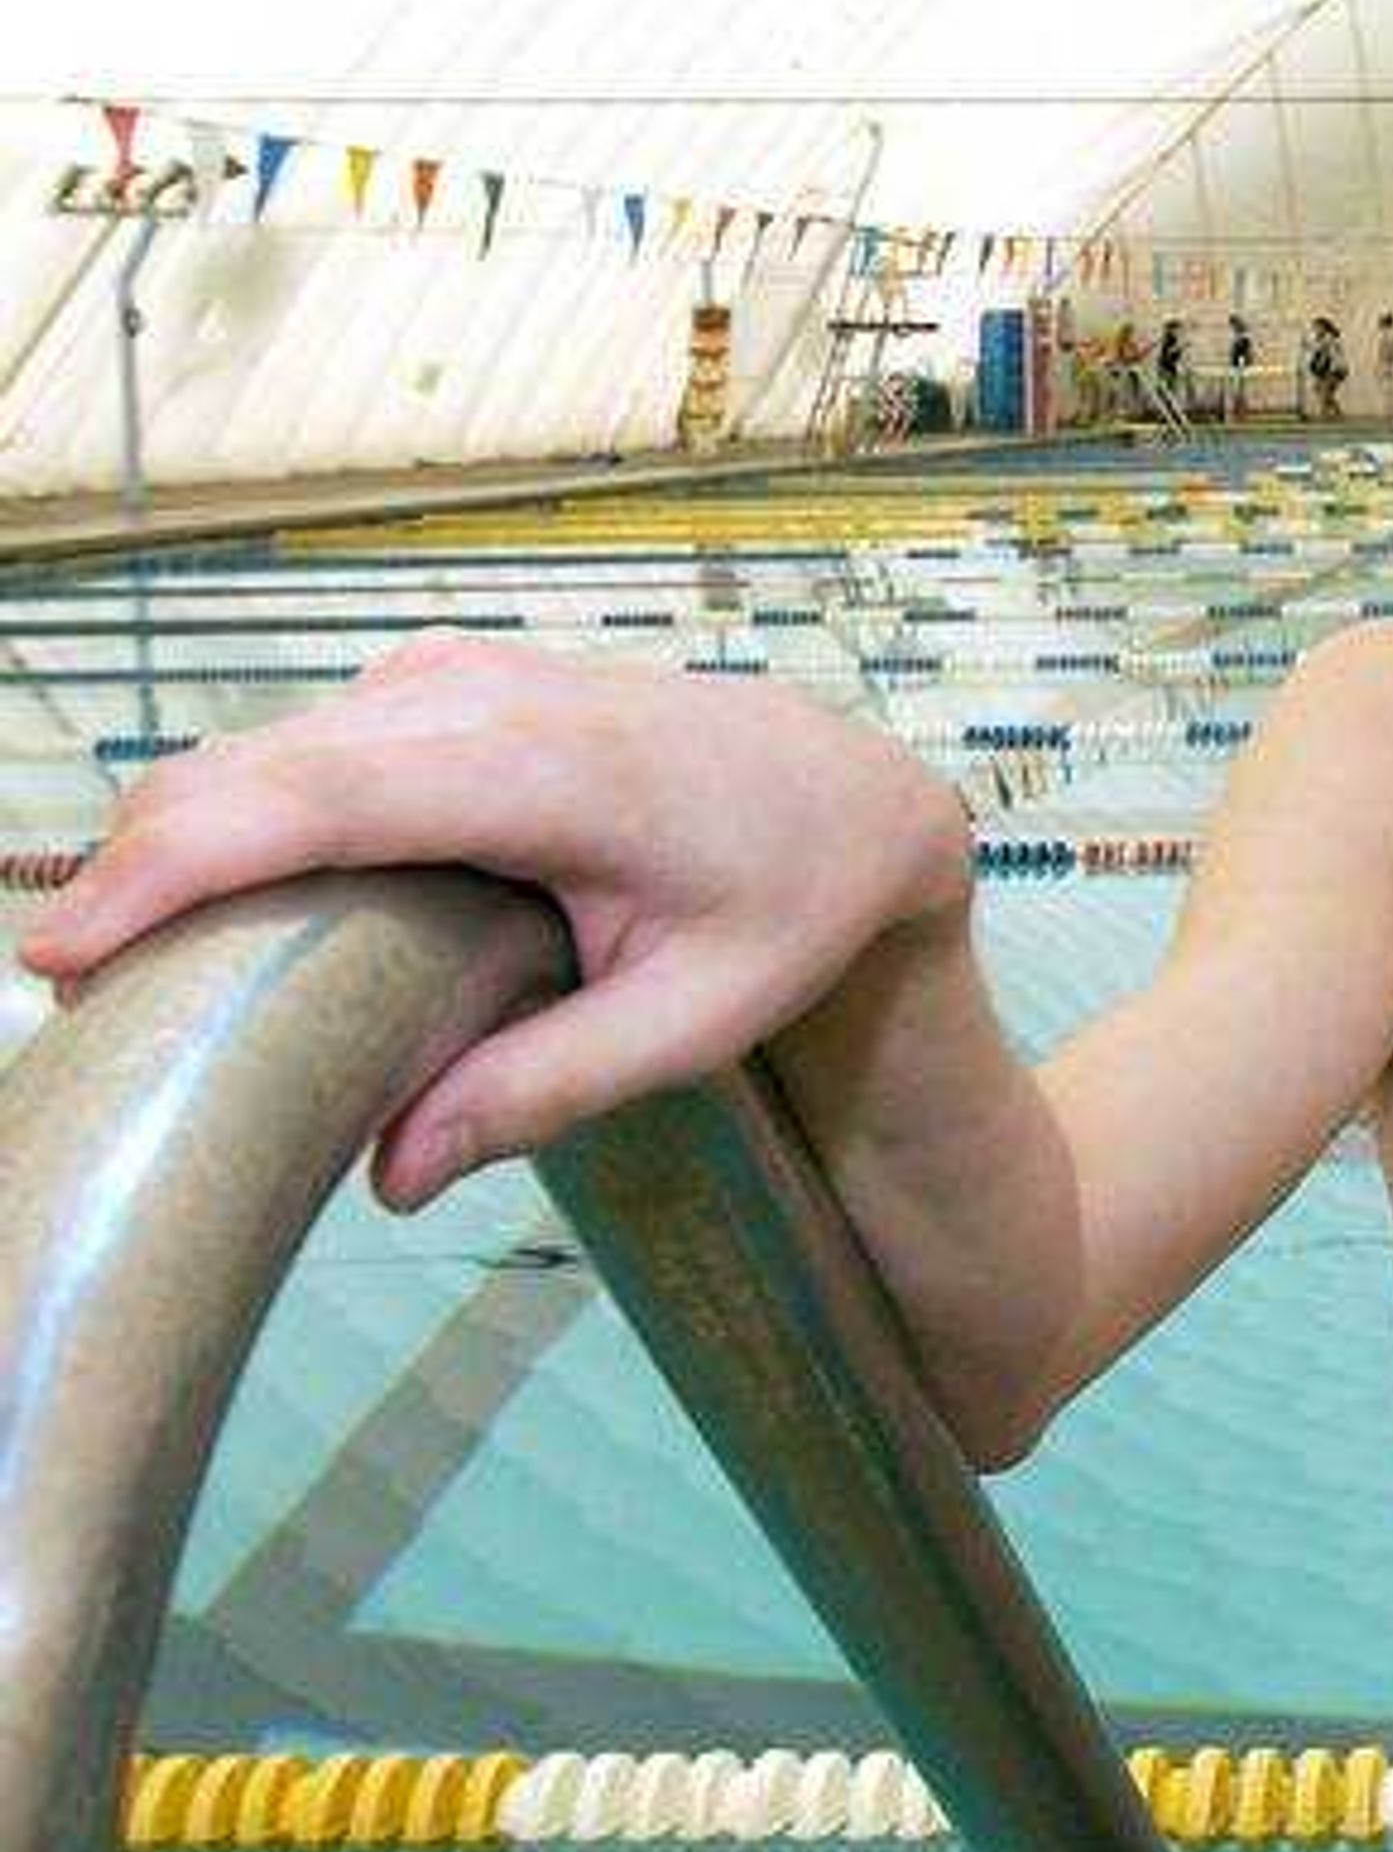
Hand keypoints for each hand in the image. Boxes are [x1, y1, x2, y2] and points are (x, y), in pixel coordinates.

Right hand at [16, 635, 971, 1208]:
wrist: (854, 798)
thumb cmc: (784, 907)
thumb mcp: (694, 1021)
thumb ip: (545, 1088)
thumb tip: (392, 1175)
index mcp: (555, 773)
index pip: (324, 799)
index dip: (179, 863)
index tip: (67, 947)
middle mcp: (494, 699)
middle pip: (262, 762)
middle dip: (140, 866)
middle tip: (70, 1002)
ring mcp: (465, 676)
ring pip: (270, 742)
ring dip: (179, 836)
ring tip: (122, 967)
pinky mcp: (444, 683)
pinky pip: (310, 739)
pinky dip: (240, 806)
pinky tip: (214, 897)